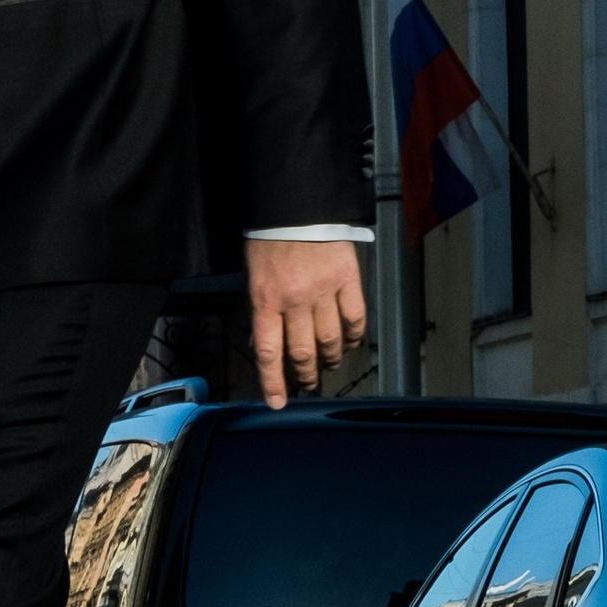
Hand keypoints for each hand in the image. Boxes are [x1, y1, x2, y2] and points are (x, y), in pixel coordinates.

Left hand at [245, 238, 367, 410]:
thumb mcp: (252, 276)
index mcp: (265, 300)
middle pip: (302, 353)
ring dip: (330, 360)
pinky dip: (353, 336)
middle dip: (304, 375)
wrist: (295, 205)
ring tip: (329, 365)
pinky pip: (354, 318)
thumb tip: (266, 341)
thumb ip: (260, 309)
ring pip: (330, 340)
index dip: (272, 382)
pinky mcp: (347, 280)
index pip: (268, 352)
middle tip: (307, 384)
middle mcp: (294, 301)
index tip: (277, 401)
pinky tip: (349, 342)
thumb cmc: (269, 239)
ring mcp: (323, 291)